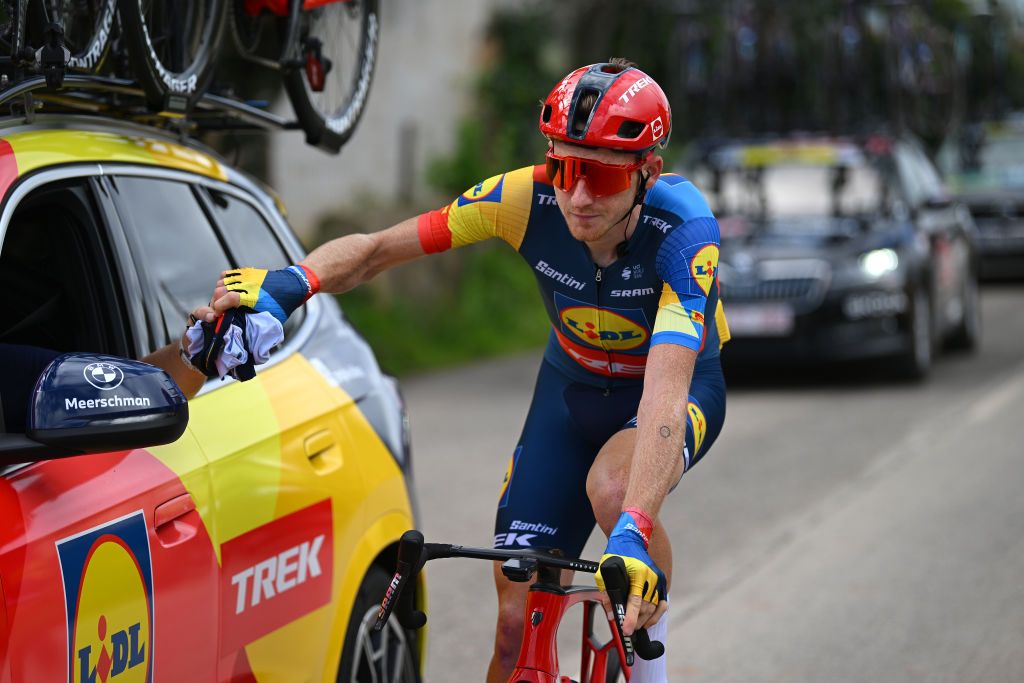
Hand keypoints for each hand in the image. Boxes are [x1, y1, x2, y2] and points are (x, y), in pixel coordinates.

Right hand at [212, 265, 319, 324]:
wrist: (291, 285)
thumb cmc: (282, 304)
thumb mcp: (271, 320)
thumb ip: (257, 327)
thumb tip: (246, 340)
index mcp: (252, 297)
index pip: (229, 298)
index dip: (219, 308)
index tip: (218, 315)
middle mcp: (247, 285)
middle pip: (220, 291)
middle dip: (217, 303)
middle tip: (221, 312)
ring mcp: (245, 277)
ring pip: (221, 283)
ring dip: (219, 294)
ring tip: (224, 303)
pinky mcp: (245, 272)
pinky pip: (226, 275)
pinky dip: (223, 283)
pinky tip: (227, 291)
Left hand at [596, 511, 667, 634]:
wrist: (632, 538)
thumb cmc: (617, 552)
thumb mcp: (605, 570)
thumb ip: (607, 592)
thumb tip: (612, 613)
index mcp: (638, 573)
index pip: (635, 601)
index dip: (630, 618)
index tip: (626, 630)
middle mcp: (651, 577)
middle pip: (646, 608)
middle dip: (636, 621)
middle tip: (627, 628)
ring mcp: (658, 579)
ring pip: (654, 608)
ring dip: (644, 620)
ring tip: (635, 626)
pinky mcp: (662, 581)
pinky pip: (662, 603)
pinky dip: (656, 615)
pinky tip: (647, 621)